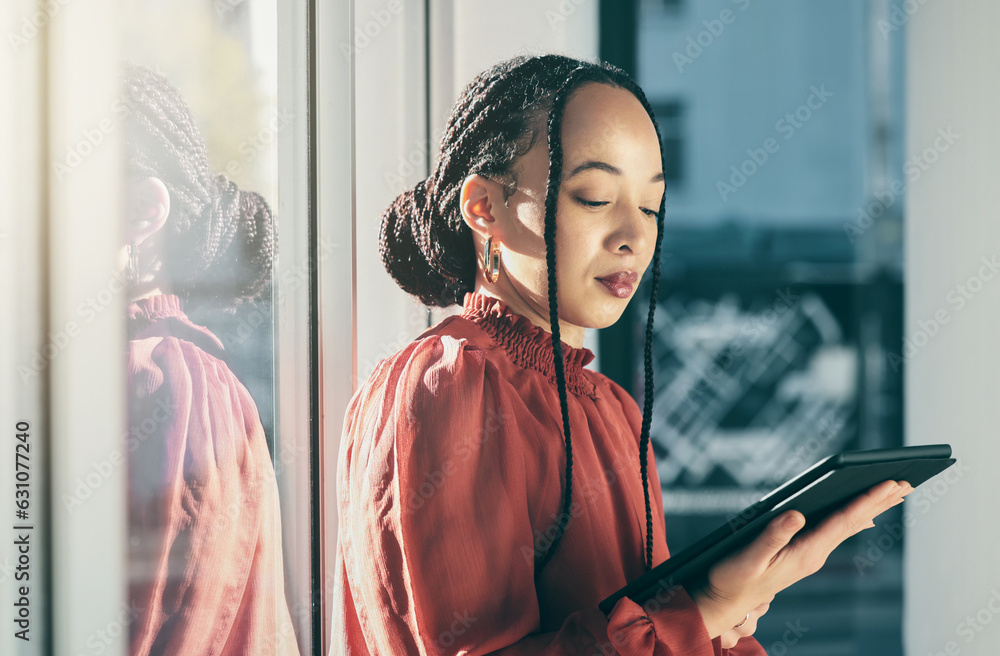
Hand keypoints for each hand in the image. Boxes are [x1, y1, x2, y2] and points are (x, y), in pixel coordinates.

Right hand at [690, 479, 913, 639]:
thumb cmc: (733, 579)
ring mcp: (810, 555)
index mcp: (805, 553)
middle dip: (879, 501)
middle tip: (906, 482)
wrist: (725, 603)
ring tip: (892, 493)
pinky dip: (853, 518)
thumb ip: (772, 535)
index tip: (888, 484)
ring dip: (871, 508)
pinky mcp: (802, 554)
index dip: (866, 500)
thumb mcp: (749, 556)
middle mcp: (813, 555)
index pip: (842, 522)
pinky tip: (862, 515)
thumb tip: (797, 513)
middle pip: (853, 523)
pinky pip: (836, 532)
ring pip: (848, 527)